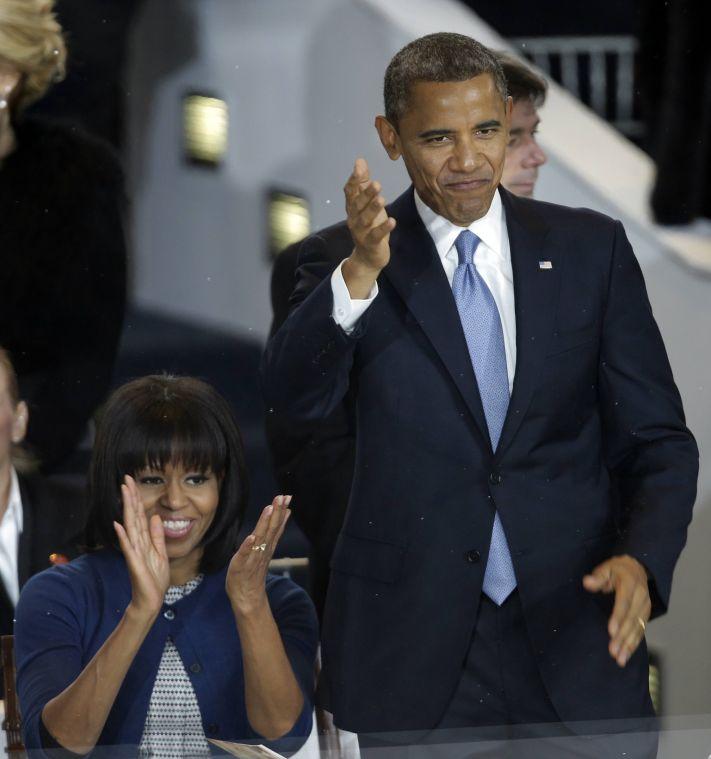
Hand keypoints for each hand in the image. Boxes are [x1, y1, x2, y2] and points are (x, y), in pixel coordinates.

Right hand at [113, 475, 169, 619]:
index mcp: (144, 540)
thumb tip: (156, 516)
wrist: (151, 599)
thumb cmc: (154, 578)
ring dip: (127, 508)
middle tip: (126, 478)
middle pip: (133, 515)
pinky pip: (128, 547)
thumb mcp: (161, 552)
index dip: (137, 499)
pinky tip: (119, 524)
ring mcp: (134, 552)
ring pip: (130, 526)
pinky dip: (123, 536)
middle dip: (130, 497)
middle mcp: (136, 542)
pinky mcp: (134, 563)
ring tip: (124, 492)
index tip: (132, 482)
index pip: (139, 515)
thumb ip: (157, 535)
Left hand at [226, 495, 291, 614]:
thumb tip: (287, 512)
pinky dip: (248, 547)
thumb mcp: (267, 548)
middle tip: (282, 497)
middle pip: (271, 529)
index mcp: (268, 545)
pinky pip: (244, 555)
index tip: (287, 497)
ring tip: (269, 509)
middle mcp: (262, 550)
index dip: (281, 511)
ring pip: (260, 539)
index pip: (276, 526)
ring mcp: (252, 558)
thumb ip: (276, 530)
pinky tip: (251, 537)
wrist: (248, 597)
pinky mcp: (240, 566)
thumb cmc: (255, 570)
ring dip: (265, 524)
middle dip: (277, 513)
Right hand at [342, 158, 395, 296]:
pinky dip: (384, 229)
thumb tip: (360, 160)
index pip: (350, 192)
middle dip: (366, 194)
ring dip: (373, 209)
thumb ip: (363, 183)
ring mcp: (361, 232)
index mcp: (352, 208)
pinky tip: (392, 221)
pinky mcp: (371, 243)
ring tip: (382, 199)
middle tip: (377, 184)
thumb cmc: (369, 226)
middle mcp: (354, 219)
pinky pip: (376, 235)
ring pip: (365, 219)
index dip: (354, 180)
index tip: (359, 166)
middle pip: (358, 205)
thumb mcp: (366, 204)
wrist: (368, 257)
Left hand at [583, 555, 650, 666]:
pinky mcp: (646, 615)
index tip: (611, 631)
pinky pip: (641, 631)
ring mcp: (645, 607)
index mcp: (630, 584)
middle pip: (631, 619)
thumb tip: (587, 582)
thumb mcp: (606, 568)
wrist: (638, 568)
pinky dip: (634, 644)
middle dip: (622, 637)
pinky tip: (627, 655)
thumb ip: (598, 577)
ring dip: (629, 644)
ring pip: (638, 628)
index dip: (618, 617)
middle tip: (613, 651)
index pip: (624, 602)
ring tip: (620, 659)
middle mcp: (641, 597)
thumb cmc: (617, 570)